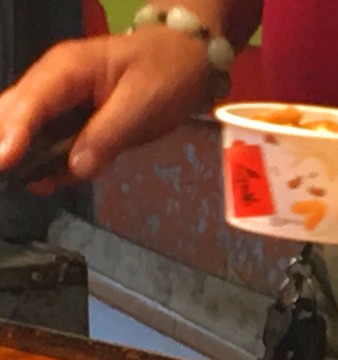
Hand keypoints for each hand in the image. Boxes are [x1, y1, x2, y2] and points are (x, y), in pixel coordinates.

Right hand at [0, 29, 215, 182]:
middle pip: (15, 113)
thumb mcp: (142, 104)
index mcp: (66, 70)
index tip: (3, 162)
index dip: (13, 134)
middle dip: (7, 144)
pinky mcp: (75, 119)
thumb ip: (108, 135)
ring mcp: (62, 101)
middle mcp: (54, 83)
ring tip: (35, 186)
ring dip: (26, 157)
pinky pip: (53, 141)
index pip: (31, 103)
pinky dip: (50, 162)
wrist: (186, 61)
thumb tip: (76, 167)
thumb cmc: (165, 73)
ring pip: (28, 129)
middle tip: (10, 178)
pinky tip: (53, 181)